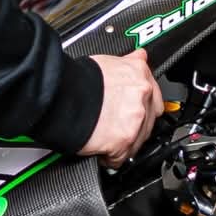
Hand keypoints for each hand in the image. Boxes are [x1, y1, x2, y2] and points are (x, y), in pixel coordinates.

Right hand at [78, 49, 164, 165]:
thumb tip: (138, 58)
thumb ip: (128, 64)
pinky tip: (103, 151)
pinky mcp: (125, 140)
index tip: (135, 109)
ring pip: (140, 138)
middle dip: (137, 123)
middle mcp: (142, 94)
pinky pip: (123, 156)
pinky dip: (113, 157)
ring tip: (108, 138)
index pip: (153, 94)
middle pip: (151, 118)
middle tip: (119, 124)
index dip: (142, 104)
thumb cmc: (77, 79)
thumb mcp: (107, 61)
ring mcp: (136, 118)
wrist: (61, 96)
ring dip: (126, 141)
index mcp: (139, 73)